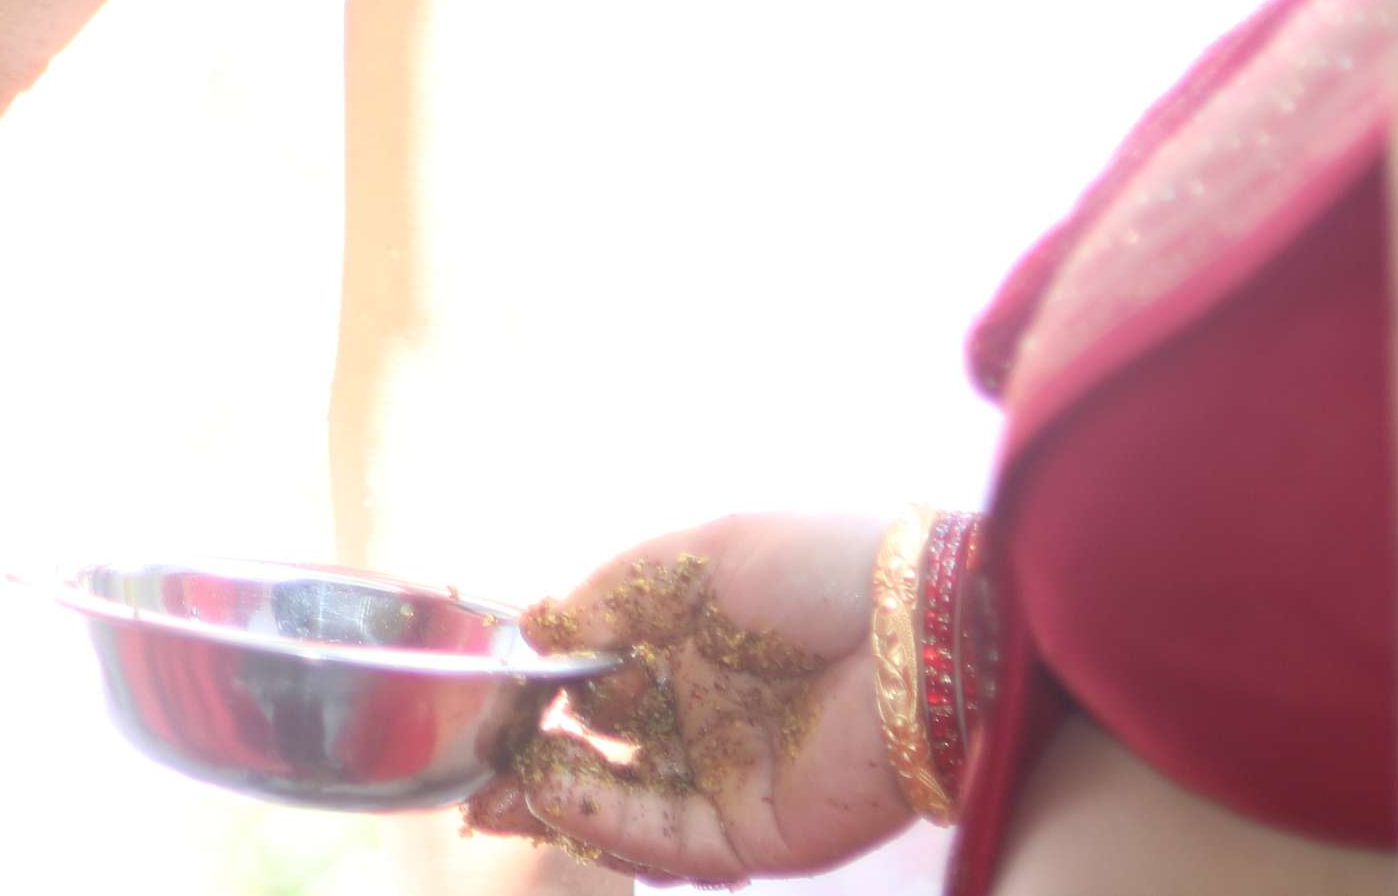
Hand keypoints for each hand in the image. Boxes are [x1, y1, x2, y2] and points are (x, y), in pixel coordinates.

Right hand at [459, 512, 912, 885]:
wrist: (923, 626)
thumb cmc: (816, 565)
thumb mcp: (693, 560)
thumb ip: (608, 599)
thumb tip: (532, 626)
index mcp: (697, 649)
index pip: (602, 686)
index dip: (544, 698)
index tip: (488, 700)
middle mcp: (710, 718)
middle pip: (605, 758)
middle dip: (534, 767)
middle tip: (473, 773)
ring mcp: (735, 778)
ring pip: (628, 809)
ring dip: (560, 805)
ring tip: (496, 794)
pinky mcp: (762, 829)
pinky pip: (672, 837)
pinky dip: (608, 822)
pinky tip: (557, 791)